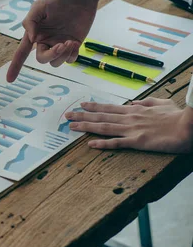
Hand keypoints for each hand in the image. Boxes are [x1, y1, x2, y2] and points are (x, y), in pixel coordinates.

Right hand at [6, 0, 124, 81]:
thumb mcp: (38, 7)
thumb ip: (30, 22)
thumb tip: (33, 39)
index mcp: (35, 34)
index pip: (22, 53)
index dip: (15, 66)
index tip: (9, 80)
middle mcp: (46, 41)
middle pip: (42, 59)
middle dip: (51, 56)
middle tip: (61, 45)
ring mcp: (59, 44)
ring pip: (56, 62)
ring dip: (63, 54)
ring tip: (70, 41)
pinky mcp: (73, 45)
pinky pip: (70, 60)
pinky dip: (72, 55)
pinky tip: (74, 44)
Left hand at [66, 98, 192, 152]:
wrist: (189, 126)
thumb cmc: (178, 116)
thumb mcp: (162, 103)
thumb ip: (146, 103)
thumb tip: (134, 102)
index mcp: (135, 110)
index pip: (110, 108)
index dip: (94, 106)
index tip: (81, 104)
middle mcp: (130, 118)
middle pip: (101, 117)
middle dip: (82, 116)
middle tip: (67, 115)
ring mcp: (132, 130)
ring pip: (104, 127)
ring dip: (86, 127)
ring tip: (71, 126)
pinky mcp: (138, 142)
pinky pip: (117, 143)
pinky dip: (103, 143)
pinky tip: (90, 144)